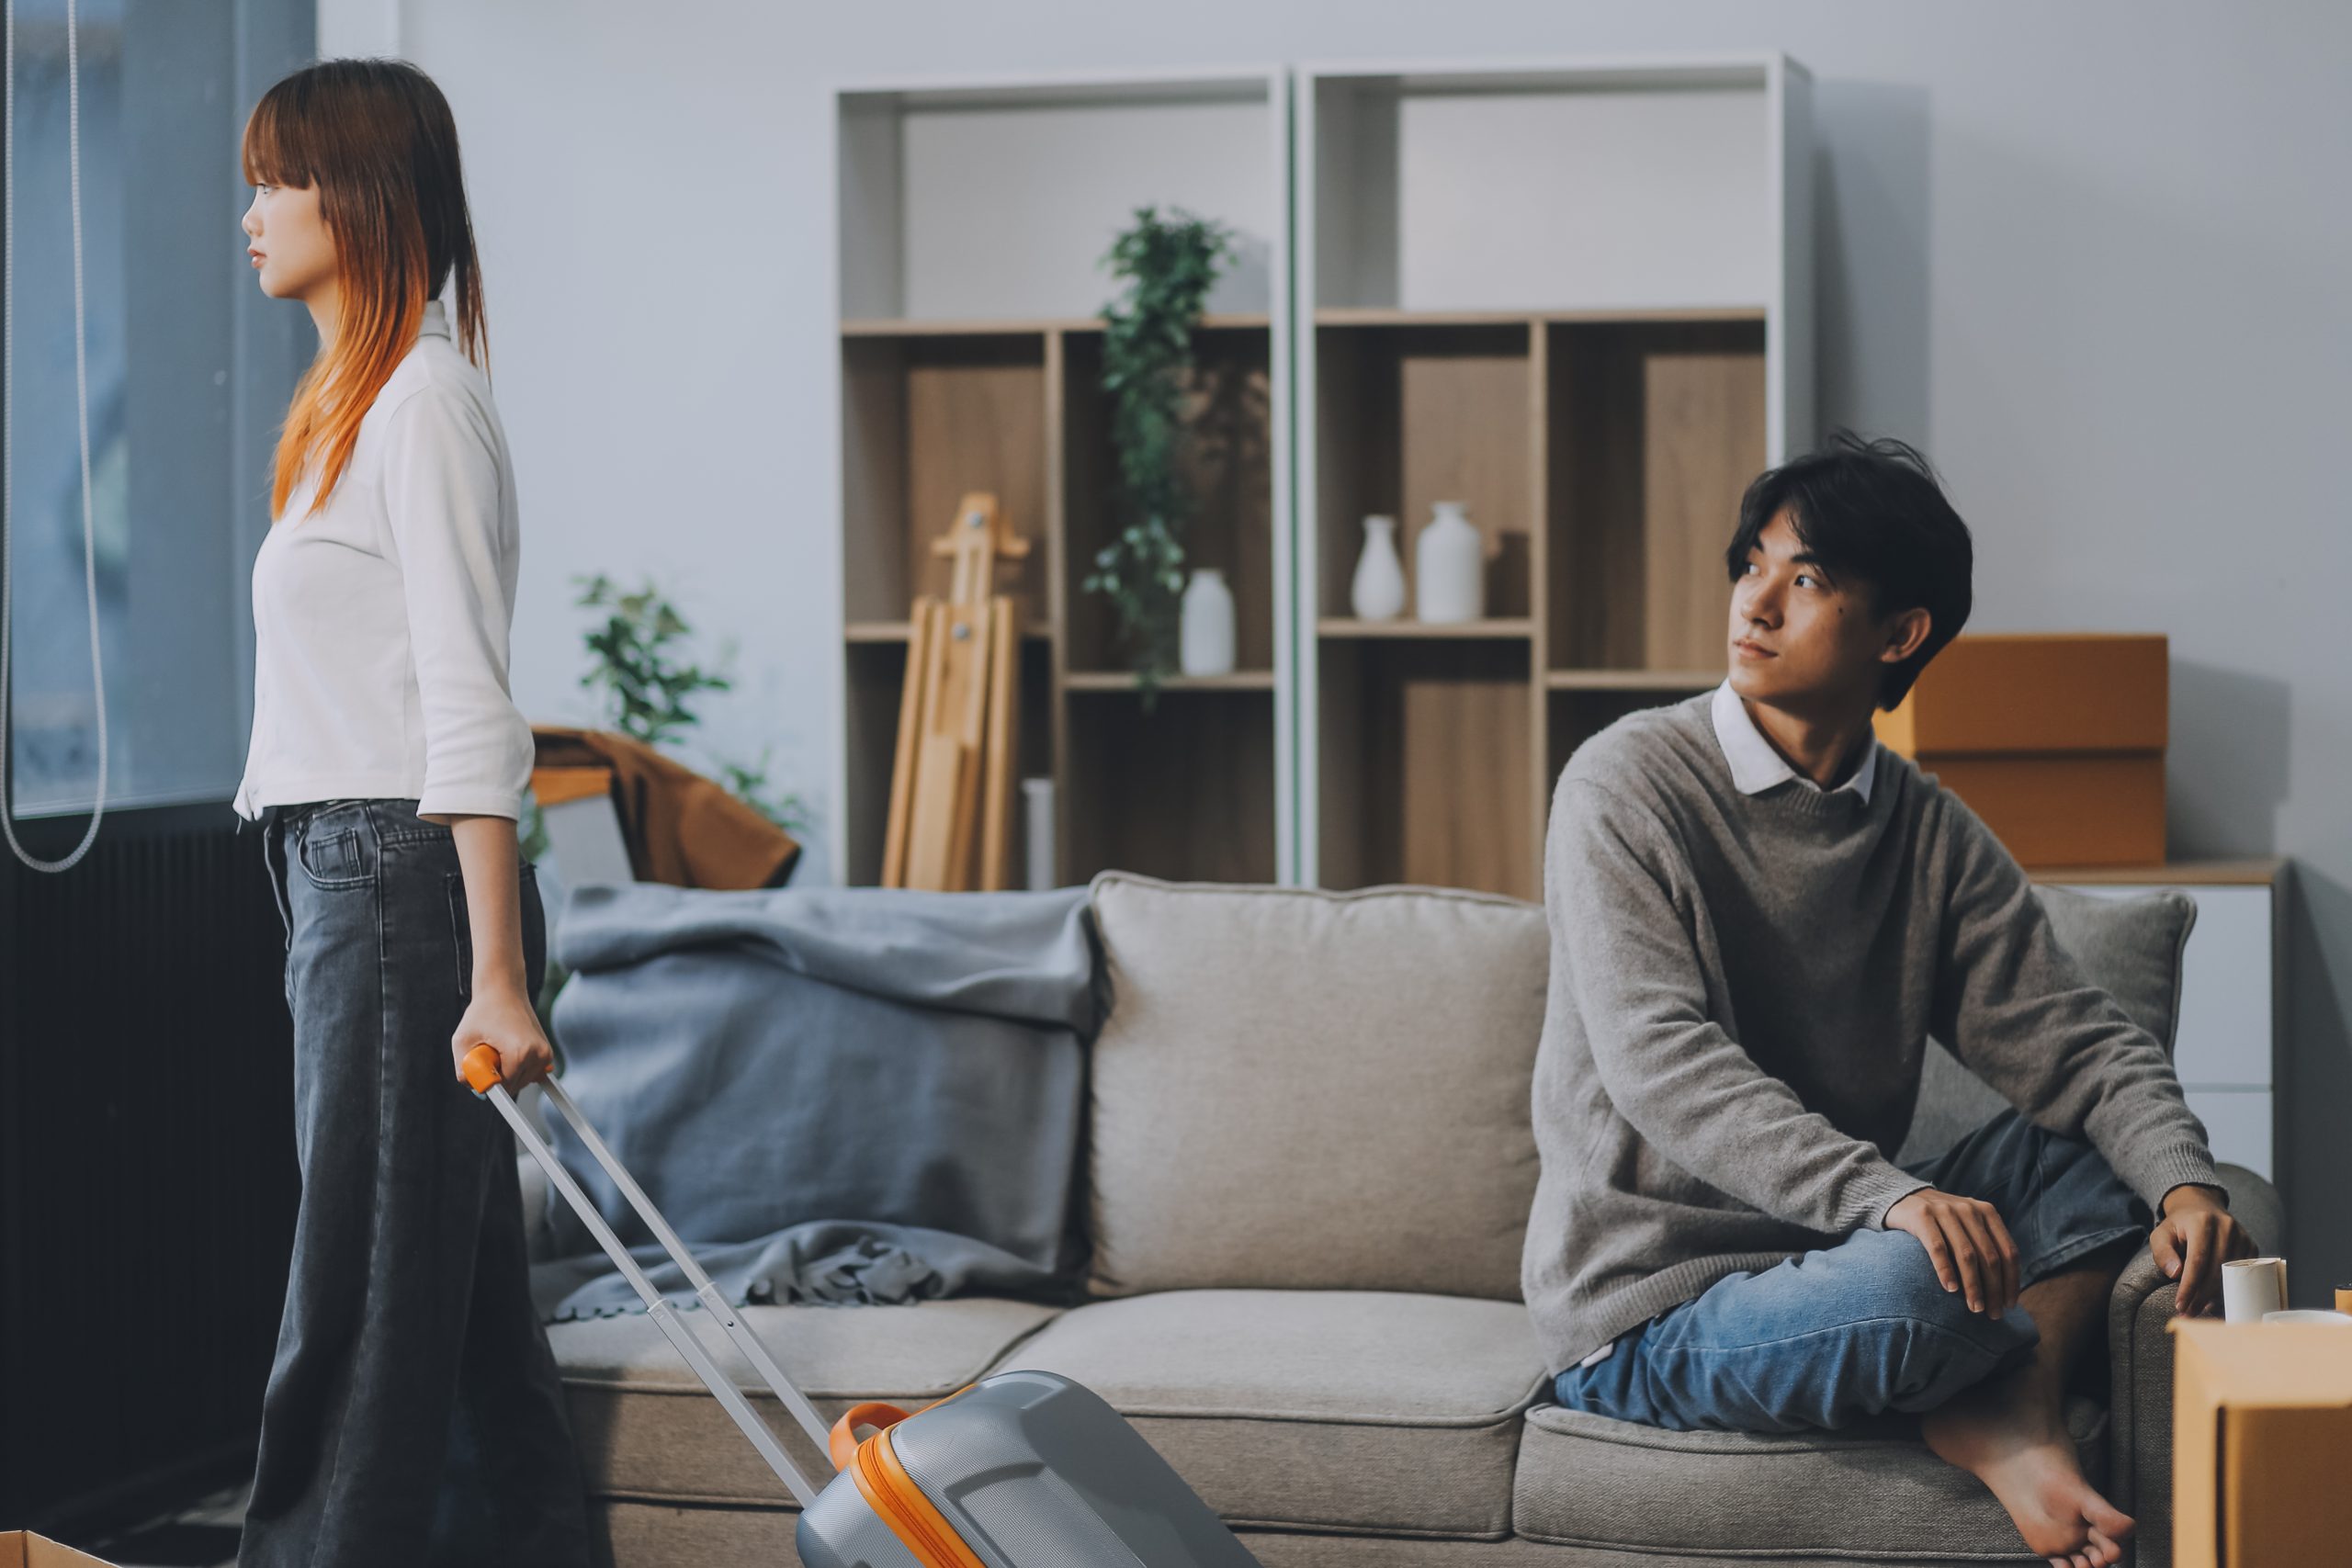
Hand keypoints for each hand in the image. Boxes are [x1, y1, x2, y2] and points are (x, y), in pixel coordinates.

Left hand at [450, 980, 554, 1092]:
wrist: (504, 990)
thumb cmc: (483, 1012)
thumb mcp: (462, 1039)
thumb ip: (463, 1069)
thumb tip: (474, 1088)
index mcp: (520, 1053)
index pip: (504, 1088)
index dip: (487, 1080)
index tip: (483, 1061)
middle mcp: (539, 1055)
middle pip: (514, 1086)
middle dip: (497, 1074)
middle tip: (490, 1048)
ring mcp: (546, 1055)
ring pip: (521, 1081)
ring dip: (506, 1070)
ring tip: (500, 1046)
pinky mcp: (546, 1053)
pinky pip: (530, 1074)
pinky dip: (517, 1067)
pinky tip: (509, 1050)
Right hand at [1887, 1186, 2020, 1316]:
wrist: (1904, 1198)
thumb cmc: (1942, 1223)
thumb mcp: (1969, 1225)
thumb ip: (1987, 1245)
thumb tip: (2006, 1288)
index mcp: (1987, 1212)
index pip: (2008, 1251)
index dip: (2011, 1281)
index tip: (2009, 1305)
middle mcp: (1969, 1209)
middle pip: (1989, 1256)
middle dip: (1994, 1289)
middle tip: (1992, 1314)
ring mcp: (1944, 1211)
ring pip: (1966, 1255)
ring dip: (1973, 1285)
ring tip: (1974, 1307)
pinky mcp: (1921, 1216)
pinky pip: (1937, 1248)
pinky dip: (1946, 1270)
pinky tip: (1950, 1289)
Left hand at [2150, 1184, 2252, 1317]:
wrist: (2201, 1207)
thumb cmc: (2178, 1226)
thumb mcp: (2161, 1234)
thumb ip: (2163, 1253)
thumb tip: (2176, 1274)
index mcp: (2202, 1222)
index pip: (2197, 1260)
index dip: (2189, 1286)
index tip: (2180, 1304)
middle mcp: (2226, 1227)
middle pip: (2217, 1270)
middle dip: (2202, 1296)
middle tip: (2189, 1311)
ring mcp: (2242, 1236)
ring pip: (2233, 1274)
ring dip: (2217, 1296)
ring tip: (2200, 1309)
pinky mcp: (2252, 1246)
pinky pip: (2244, 1274)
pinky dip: (2231, 1289)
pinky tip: (2216, 1299)